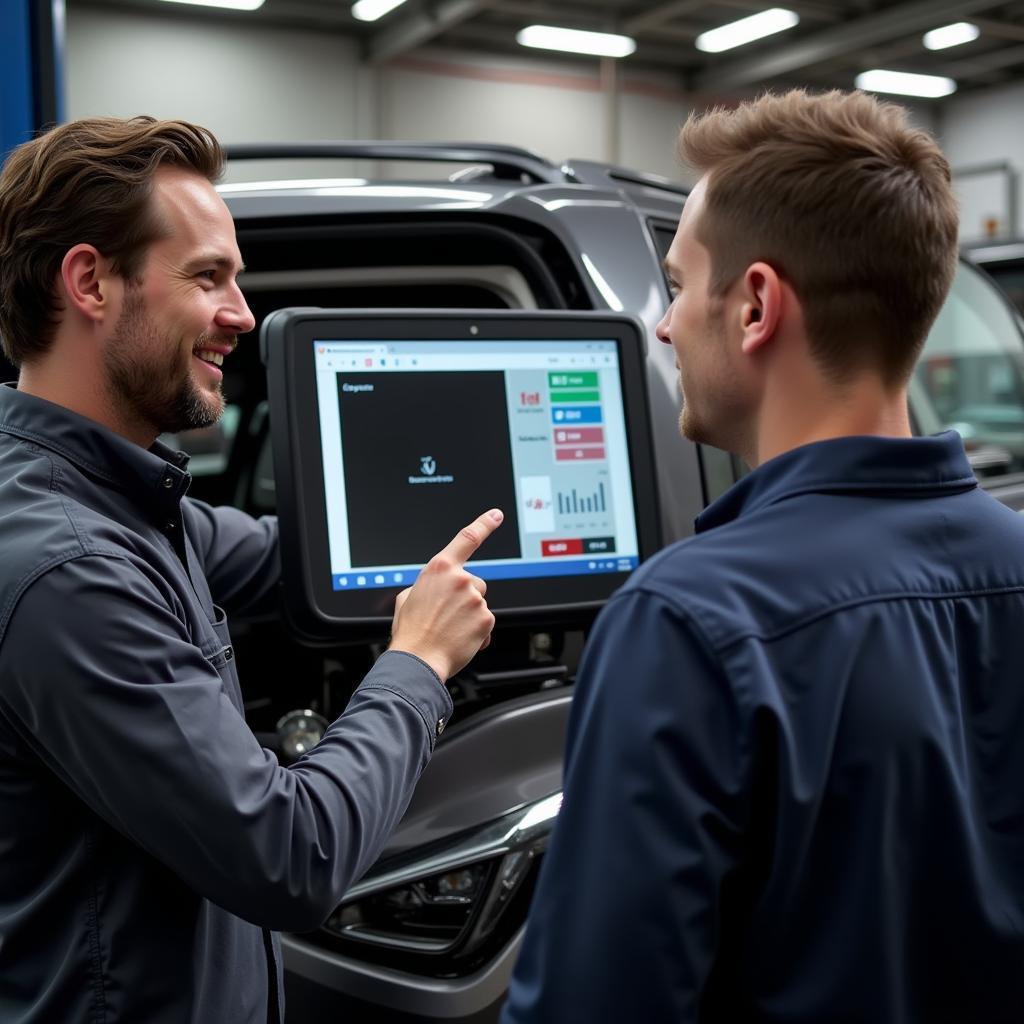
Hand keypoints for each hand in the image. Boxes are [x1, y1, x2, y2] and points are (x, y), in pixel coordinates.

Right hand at [388, 509, 503, 680]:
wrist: (418, 660)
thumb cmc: (411, 632)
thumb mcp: (407, 597)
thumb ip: (427, 584)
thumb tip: (434, 587)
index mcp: (439, 569)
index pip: (467, 538)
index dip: (485, 524)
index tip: (496, 515)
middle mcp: (460, 579)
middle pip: (475, 582)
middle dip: (466, 597)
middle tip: (447, 615)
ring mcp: (475, 599)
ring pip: (480, 604)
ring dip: (470, 616)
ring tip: (450, 629)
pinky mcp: (486, 618)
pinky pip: (486, 623)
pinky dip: (477, 632)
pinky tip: (460, 639)